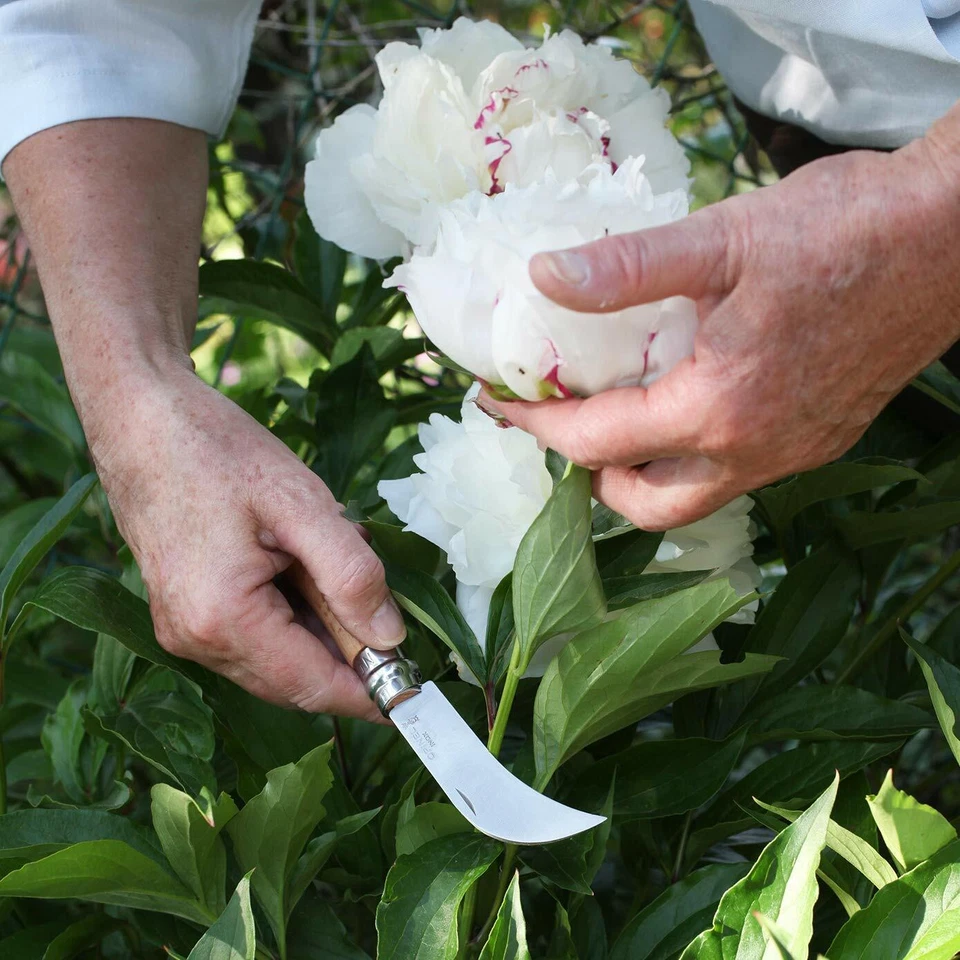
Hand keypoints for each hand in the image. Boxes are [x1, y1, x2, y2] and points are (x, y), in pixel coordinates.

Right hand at [91, 363, 403, 720]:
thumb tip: (390, 638)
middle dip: (347, 653)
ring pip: (276, 660)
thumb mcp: (303, 505)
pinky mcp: (183, 613)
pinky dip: (292, 615)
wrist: (141, 419)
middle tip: (380, 598)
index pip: (312, 686)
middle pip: (294, 680)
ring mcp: (183, 630)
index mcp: (223, 620)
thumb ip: (352, 576)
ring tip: (333, 560)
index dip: (369, 693)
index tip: (416, 693)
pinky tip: (303, 563)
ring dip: (321, 628)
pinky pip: (253, 637)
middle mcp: (196, 640)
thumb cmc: (217, 451)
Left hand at [483, 127, 959, 528]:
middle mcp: (754, 450)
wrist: (953, 237)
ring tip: (615, 415)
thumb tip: (542, 277)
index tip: (498, 400)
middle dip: (587, 473)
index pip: (595, 441)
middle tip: (561, 419)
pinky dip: (690, 456)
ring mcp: (792, 453)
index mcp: (718, 406)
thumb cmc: (845, 229)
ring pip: (692, 498)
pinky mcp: (820, 440)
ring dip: (640, 472)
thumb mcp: (723, 237)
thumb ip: (626, 268)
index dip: (534, 424)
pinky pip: (736, 475)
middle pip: (643, 505)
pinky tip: (685, 402)